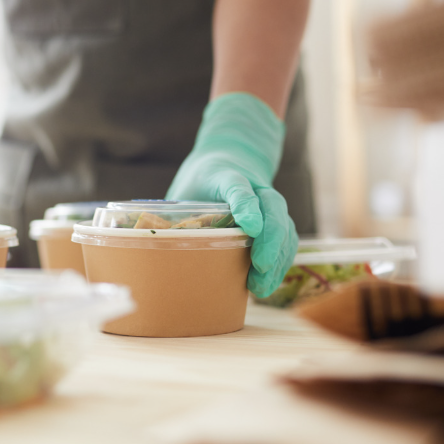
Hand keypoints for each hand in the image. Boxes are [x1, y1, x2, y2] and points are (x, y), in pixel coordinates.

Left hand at [166, 93, 298, 297]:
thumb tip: (156, 250)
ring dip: (278, 257)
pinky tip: (268, 281)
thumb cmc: (201, 179)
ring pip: (285, 225)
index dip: (245, 206)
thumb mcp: (184, 189)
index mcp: (226, 175)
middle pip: (272, 207)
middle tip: (259, 267)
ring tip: (260, 286)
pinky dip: (281, 261)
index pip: (238, 186)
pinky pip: (287, 237)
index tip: (250, 228)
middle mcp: (255, 185)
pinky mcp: (276, 216)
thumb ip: (175, 214)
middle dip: (270, 240)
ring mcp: (269, 200)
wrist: (230, 156)